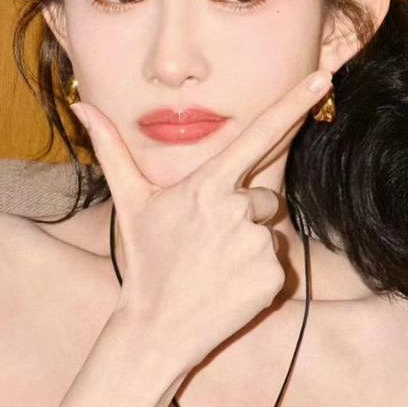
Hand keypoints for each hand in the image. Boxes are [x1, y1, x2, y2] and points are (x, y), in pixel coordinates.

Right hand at [73, 67, 330, 389]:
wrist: (158, 327)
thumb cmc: (146, 261)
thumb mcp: (130, 203)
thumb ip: (112, 150)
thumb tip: (83, 108)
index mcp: (208, 185)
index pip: (259, 135)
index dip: (293, 104)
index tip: (324, 80)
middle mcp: (236, 209)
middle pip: (263, 198)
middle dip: (243, 215)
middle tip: (206, 244)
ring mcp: (256, 245)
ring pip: (269, 232)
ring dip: (249, 246)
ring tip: (215, 267)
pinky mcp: (272, 278)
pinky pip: (277, 265)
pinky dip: (258, 275)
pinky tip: (229, 287)